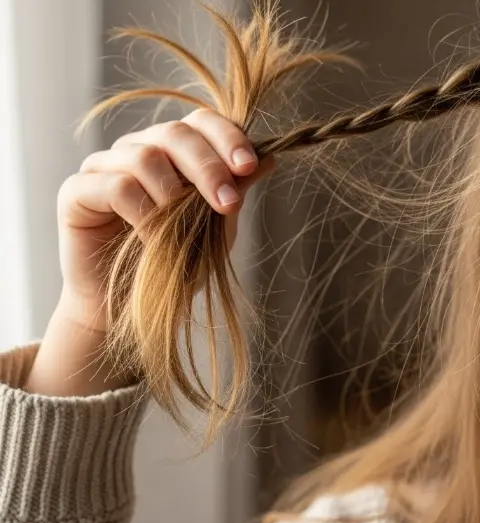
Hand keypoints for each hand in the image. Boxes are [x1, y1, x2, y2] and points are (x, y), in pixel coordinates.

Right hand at [56, 108, 273, 330]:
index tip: (249, 166)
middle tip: (228, 204)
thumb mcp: (217, 229)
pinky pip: (115, 184)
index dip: (227, 137)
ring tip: (184, 231)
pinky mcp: (76, 191)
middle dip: (209, 167)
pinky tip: (153, 240)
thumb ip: (235, 192)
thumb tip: (269, 158)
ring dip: (174, 195)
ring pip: (145, 156)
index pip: (201, 122)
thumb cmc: (176, 266)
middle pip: (175, 133)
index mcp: (173, 151)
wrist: (133, 309)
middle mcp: (137, 149)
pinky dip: (143, 213)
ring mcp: (103, 166)